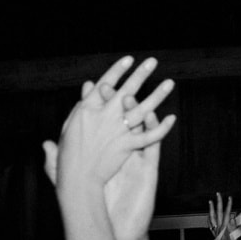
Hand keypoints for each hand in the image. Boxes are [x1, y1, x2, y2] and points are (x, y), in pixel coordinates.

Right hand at [42, 56, 175, 209]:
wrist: (77, 180)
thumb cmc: (68, 156)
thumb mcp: (69, 127)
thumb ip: (81, 104)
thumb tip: (87, 86)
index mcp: (87, 109)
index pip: (105, 83)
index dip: (118, 70)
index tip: (129, 59)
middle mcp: (104, 116)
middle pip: (126, 90)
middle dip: (141, 74)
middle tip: (153, 61)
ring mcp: (117, 130)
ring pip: (142, 109)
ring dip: (157, 95)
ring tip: (170, 83)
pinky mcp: (127, 145)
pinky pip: (149, 135)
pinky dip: (161, 127)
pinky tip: (172, 118)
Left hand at [207, 193, 240, 239]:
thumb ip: (232, 229)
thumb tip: (231, 217)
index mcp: (225, 230)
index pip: (226, 215)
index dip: (228, 206)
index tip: (229, 198)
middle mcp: (219, 229)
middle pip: (218, 213)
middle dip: (218, 203)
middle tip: (218, 194)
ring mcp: (216, 232)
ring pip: (213, 218)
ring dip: (212, 209)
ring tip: (210, 201)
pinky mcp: (215, 236)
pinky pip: (211, 225)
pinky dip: (210, 218)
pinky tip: (209, 216)